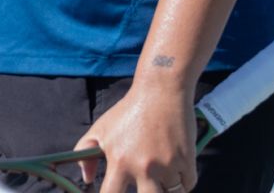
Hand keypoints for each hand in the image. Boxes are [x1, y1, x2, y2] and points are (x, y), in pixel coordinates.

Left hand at [76, 77, 197, 192]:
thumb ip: (85, 153)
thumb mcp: (102, 128)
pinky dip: (183, 183)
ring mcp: (167, 165)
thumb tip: (86, 179)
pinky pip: (187, 186)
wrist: (161, 90)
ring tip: (161, 177)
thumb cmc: (129, 111)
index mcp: (119, 160)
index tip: (118, 192)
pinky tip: (175, 171)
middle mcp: (143, 166)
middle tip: (145, 186)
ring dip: (166, 189)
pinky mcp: (187, 160)